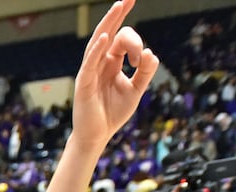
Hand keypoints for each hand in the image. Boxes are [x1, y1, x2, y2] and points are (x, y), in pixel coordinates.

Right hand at [70, 1, 158, 147]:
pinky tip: (104, 37)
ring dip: (108, 24)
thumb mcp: (136, 91)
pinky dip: (96, 50)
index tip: (142, 59)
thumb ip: (145, 73)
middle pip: (109, 33)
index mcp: (112, 62)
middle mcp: (99, 62)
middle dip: (119, 14)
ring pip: (98, 42)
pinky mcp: (84, 84)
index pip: (123, 41)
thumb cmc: (113, 113)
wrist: (97, 136)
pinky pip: (89, 63)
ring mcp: (90, 71)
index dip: (136, 45)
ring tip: (118, 7)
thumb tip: (152, 53)